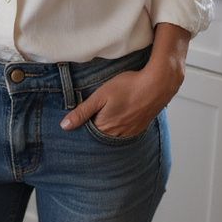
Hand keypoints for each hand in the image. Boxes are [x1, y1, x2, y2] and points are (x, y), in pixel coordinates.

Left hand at [59, 61, 184, 137]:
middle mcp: (117, 135)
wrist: (156, 85)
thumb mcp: (100, 95)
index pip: (87, 135)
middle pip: (100, 137)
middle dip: (94, 130)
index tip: (79, 120)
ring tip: (106, 115)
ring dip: (107, 129)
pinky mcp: (139, 128)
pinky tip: (120, 117)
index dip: (82, 127)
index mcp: (105, 127)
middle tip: (92, 116)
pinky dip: (119, 128)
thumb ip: (82, 111)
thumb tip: (64, 126)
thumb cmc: (128, 86)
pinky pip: (125, 134)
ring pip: (113, 136)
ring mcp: (130, 133)